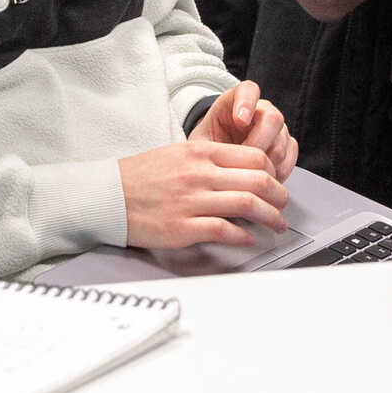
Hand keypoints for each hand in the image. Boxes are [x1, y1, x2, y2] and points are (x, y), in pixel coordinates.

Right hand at [116, 139, 290, 249]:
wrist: (107, 196)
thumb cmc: (140, 176)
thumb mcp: (177, 153)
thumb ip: (210, 160)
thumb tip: (243, 171)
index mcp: (200, 153)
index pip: (254, 156)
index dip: (273, 172)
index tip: (276, 183)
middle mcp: (199, 174)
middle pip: (257, 180)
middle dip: (279, 196)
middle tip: (284, 205)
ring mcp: (191, 201)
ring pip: (247, 205)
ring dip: (270, 217)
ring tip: (277, 225)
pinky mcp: (182, 227)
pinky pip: (224, 230)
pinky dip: (243, 236)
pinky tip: (249, 239)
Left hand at [195, 80, 298, 181]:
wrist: (220, 157)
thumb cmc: (211, 146)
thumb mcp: (200, 143)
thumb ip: (206, 145)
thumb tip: (213, 156)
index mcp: (237, 100)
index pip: (248, 90)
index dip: (246, 103)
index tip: (240, 120)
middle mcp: (262, 110)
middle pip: (273, 119)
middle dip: (257, 145)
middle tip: (240, 162)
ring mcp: (278, 128)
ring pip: (281, 145)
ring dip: (263, 164)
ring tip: (245, 174)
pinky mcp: (288, 146)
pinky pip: (288, 160)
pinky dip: (274, 173)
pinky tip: (257, 177)